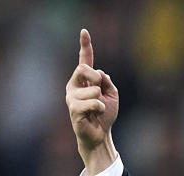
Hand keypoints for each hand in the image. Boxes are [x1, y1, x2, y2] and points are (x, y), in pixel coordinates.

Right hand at [65, 28, 118, 174]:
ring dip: (101, 100)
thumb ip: (107, 81)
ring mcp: (71, 97)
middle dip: (97, 79)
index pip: (84, 60)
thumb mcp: (112, 94)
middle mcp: (74, 86)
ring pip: (93, 89)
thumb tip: (99, 73)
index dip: (85, 46)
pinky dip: (99, 109)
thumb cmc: (105, 115)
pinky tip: (95, 115)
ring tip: (97, 110)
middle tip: (100, 92)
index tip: (84, 31)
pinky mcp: (73, 109)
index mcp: (84, 81)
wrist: (100, 135)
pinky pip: (94, 103)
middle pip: (84, 69)